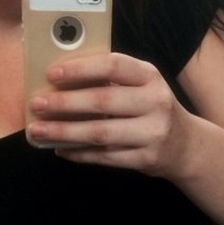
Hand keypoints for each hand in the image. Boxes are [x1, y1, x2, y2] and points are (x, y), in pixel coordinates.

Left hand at [27, 52, 189, 174]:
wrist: (186, 146)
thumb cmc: (152, 109)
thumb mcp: (142, 86)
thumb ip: (111, 80)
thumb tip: (60, 80)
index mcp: (150, 77)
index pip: (113, 65)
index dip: (80, 68)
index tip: (52, 74)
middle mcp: (156, 103)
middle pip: (102, 101)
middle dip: (65, 103)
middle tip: (37, 104)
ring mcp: (153, 133)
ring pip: (100, 133)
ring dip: (64, 132)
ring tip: (39, 130)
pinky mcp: (146, 159)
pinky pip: (105, 157)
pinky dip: (79, 154)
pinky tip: (60, 149)